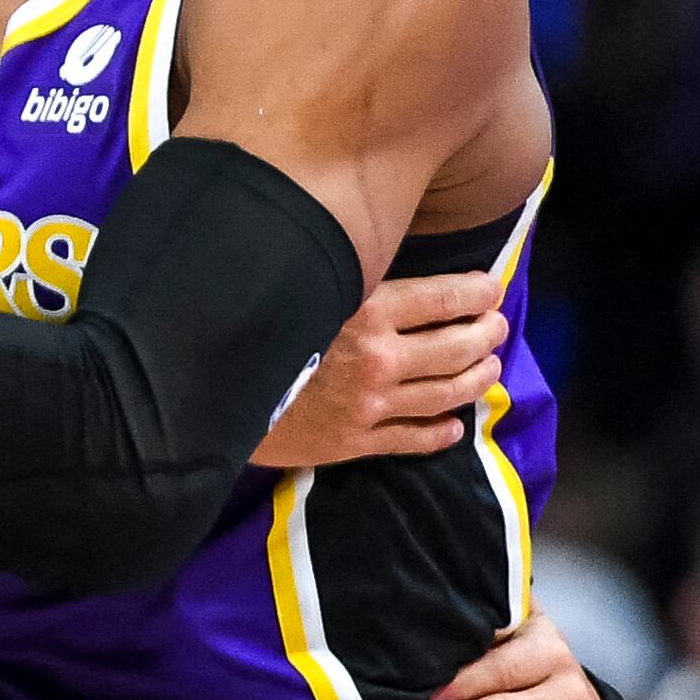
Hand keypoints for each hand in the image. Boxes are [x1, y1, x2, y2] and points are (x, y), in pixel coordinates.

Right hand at [259, 269, 506, 467]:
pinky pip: (412, 439)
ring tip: (488, 369)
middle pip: (458, 347)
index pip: (446, 298)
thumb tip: (376, 257)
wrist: (203, 395)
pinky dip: (441, 432)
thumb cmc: (252, 332)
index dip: (479, 293)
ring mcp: (368, 405)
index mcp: (365, 312)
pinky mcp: (353, 442)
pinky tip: (453, 426)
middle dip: (487, 335)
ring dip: (477, 379)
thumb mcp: (302, 290)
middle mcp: (377, 359)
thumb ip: (346, 279)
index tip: (490, 289)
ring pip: (447, 393)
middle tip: (496, 328)